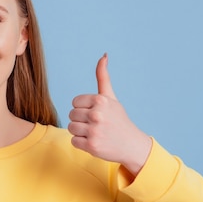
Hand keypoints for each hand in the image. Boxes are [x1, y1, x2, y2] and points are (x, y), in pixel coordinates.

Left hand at [68, 53, 151, 175]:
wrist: (131, 145)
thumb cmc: (118, 119)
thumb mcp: (111, 97)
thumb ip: (103, 77)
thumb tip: (103, 55)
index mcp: (100, 100)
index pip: (75, 102)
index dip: (83, 108)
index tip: (95, 113)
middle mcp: (97, 114)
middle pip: (71, 115)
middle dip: (81, 120)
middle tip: (96, 125)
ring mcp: (94, 131)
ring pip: (71, 128)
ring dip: (80, 132)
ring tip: (95, 133)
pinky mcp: (91, 146)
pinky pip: (74, 141)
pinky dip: (82, 143)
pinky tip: (94, 142)